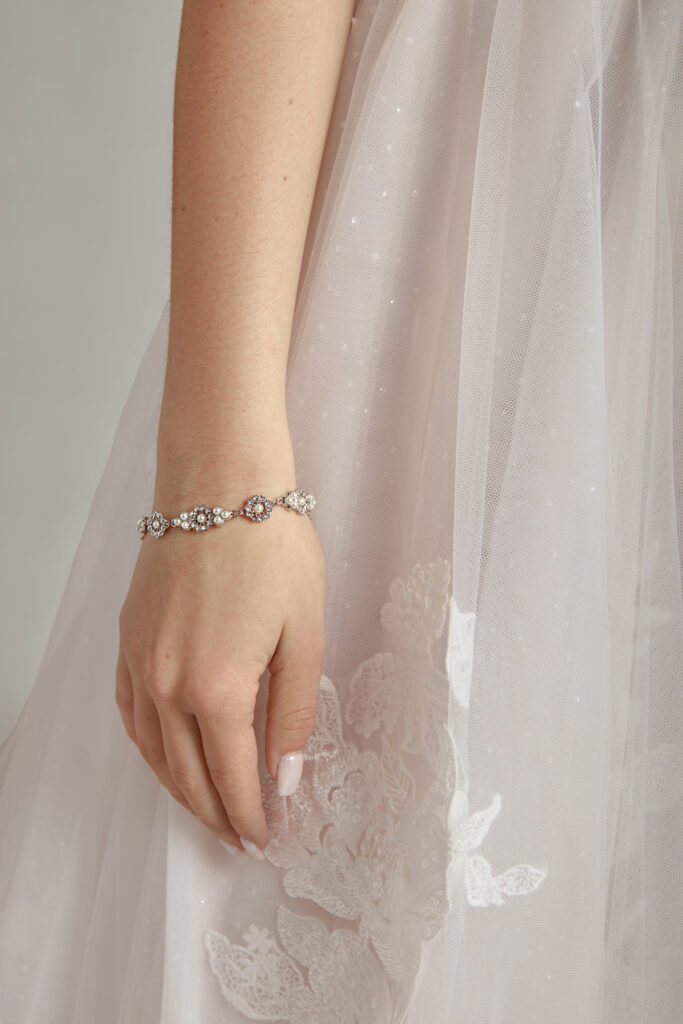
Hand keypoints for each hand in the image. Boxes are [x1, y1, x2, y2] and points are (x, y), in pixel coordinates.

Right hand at [115, 494, 326, 856]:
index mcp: (217, 689)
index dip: (251, 815)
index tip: (266, 838)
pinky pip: (130, 713)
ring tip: (208, 811)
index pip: (233, 777)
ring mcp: (139, 662)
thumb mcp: (305, 635)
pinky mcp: (127, 639)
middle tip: (240, 838)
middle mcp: (166, 685)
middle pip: (188, 775)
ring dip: (180, 790)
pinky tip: (165, 755)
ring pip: (153, 751)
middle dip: (216, 816)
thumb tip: (287, 776)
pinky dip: (148, 748)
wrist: (220, 484)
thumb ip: (293, 714)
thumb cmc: (272, 549)